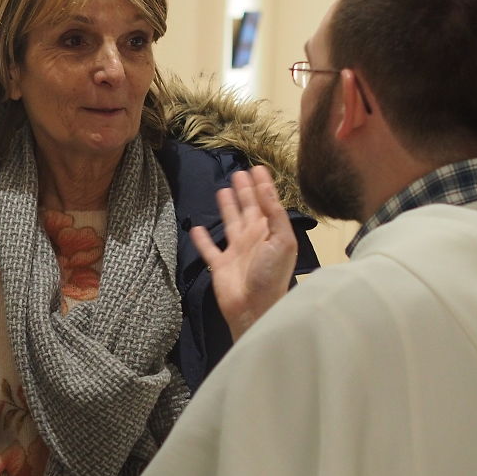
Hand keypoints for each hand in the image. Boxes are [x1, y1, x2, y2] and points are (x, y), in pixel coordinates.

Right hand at [190, 166, 299, 340]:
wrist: (254, 308)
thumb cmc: (271, 274)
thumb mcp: (281, 240)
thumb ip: (274, 214)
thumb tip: (266, 187)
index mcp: (270, 232)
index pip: (266, 203)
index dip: (262, 185)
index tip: (257, 167)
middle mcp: (253, 238)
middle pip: (248, 209)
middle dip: (245, 191)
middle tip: (239, 173)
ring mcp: (236, 251)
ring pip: (230, 223)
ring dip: (228, 207)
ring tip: (223, 190)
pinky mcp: (220, 265)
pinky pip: (209, 248)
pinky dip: (202, 240)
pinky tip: (196, 228)